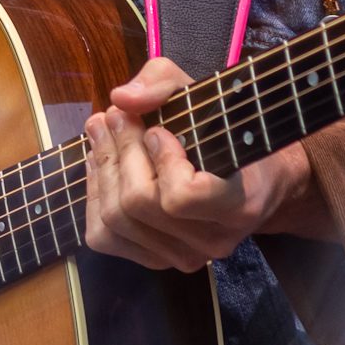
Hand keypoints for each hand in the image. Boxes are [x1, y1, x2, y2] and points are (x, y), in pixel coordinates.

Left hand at [83, 56, 326, 270]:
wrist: (250, 183)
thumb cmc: (226, 133)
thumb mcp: (204, 94)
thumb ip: (164, 83)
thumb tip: (121, 98)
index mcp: (238, 204)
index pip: (182, 197)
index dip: (160, 160)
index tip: (159, 131)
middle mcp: (213, 241)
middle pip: (138, 203)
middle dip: (119, 150)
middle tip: (113, 115)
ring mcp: (184, 257)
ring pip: (116, 220)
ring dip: (102, 168)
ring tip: (102, 131)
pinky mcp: (156, 261)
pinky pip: (104, 237)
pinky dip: (94, 196)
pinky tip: (99, 165)